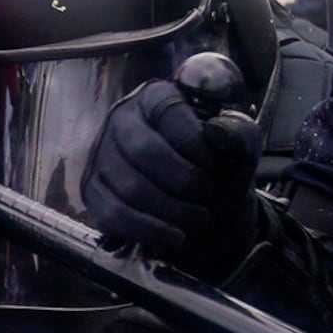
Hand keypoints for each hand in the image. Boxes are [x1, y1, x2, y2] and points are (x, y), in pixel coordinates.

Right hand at [83, 78, 257, 271]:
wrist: (202, 204)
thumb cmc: (218, 169)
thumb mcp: (240, 148)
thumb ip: (239, 135)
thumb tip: (218, 132)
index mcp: (157, 96)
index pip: (170, 113)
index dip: (197, 145)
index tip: (217, 167)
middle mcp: (121, 118)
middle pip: (145, 151)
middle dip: (184, 182)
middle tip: (209, 199)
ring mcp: (101, 154)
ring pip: (129, 187)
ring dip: (171, 211)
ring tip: (198, 220)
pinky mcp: (92, 189)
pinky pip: (113, 213)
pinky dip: (149, 230)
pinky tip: (174, 236)